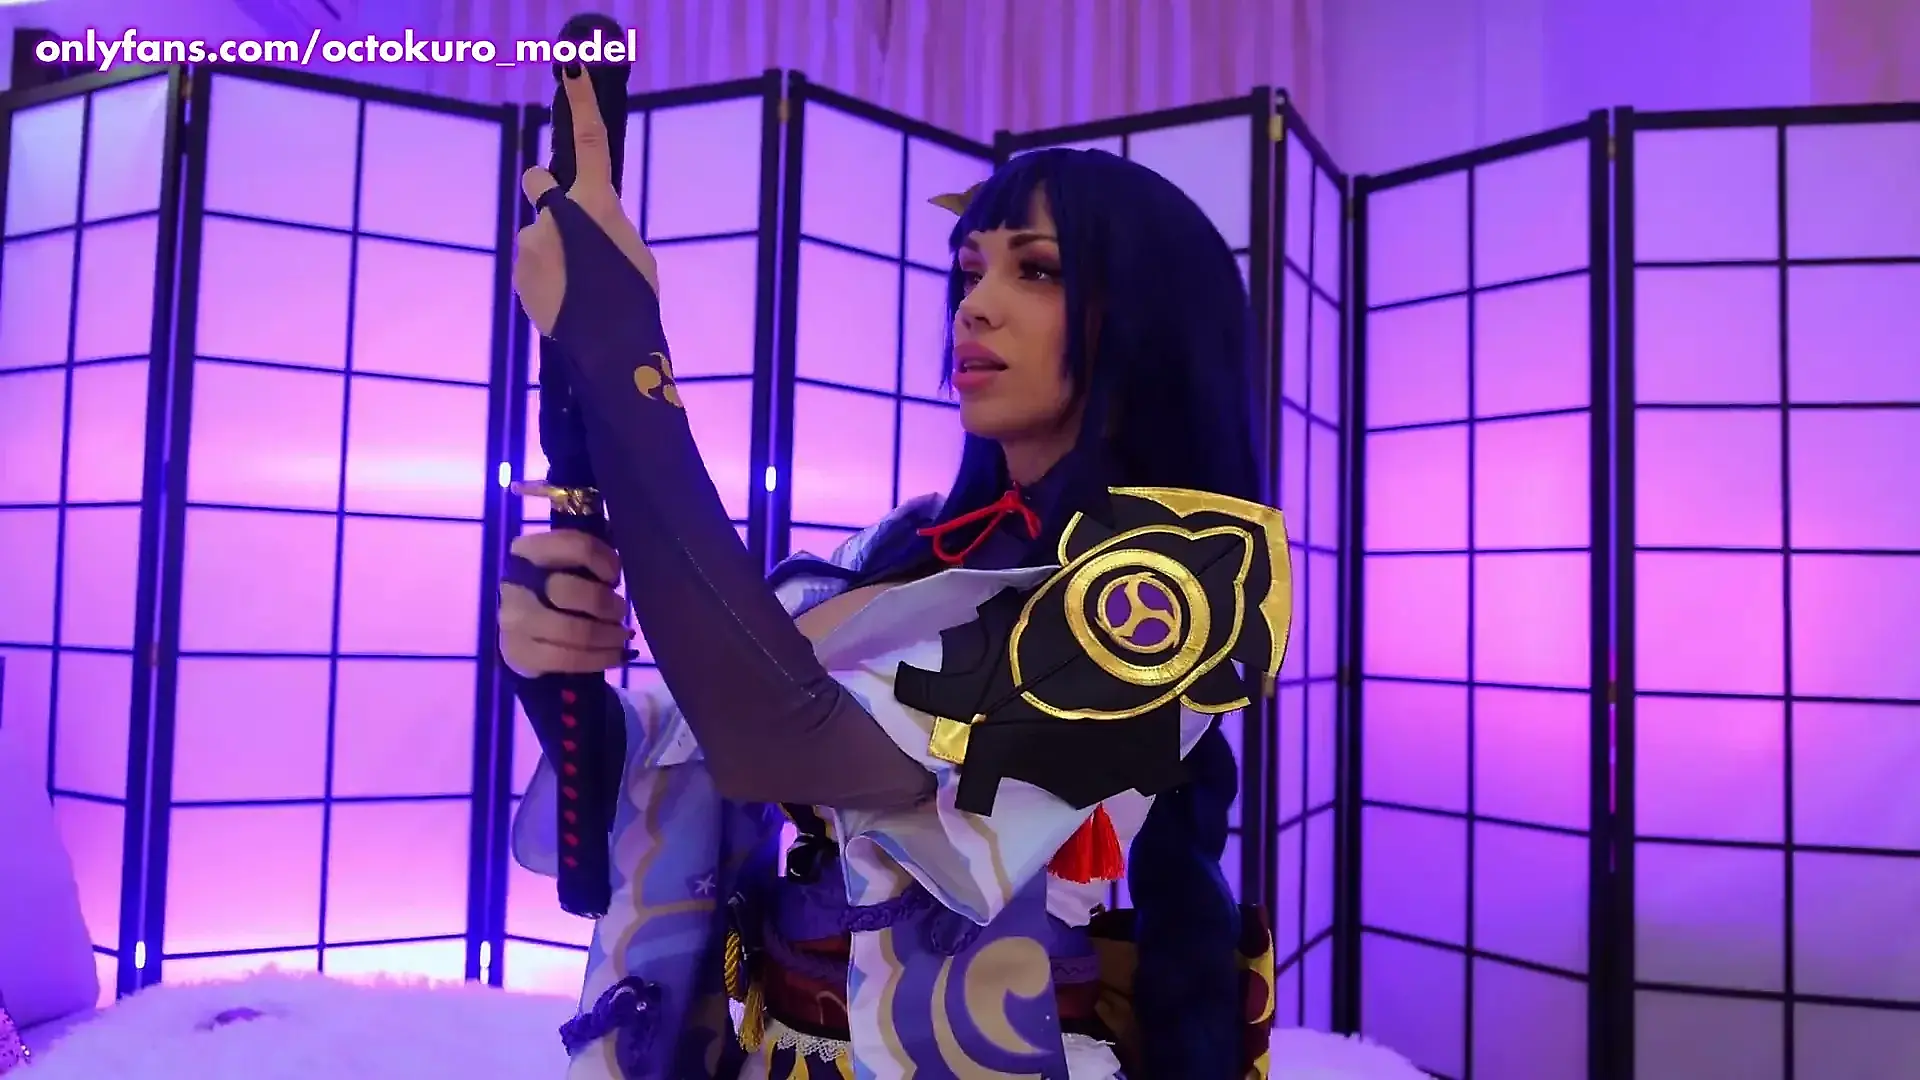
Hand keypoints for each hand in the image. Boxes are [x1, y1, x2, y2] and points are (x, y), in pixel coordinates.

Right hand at [498, 530, 632, 676]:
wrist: (524, 625)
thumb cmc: (559, 586)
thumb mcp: (572, 563)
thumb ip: (593, 559)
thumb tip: (617, 577)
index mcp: (530, 550)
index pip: (576, 547)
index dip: (605, 562)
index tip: (614, 577)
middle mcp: (516, 583)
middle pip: (570, 591)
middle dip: (605, 605)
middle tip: (620, 612)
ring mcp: (514, 621)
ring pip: (573, 631)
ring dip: (608, 636)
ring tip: (621, 636)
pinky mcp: (520, 653)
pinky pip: (568, 660)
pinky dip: (600, 658)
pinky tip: (615, 655)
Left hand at [513, 64, 658, 336]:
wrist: (611, 346)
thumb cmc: (635, 296)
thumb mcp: (633, 251)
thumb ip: (604, 226)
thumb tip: (582, 226)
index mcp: (595, 203)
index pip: (590, 144)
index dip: (581, 104)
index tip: (571, 68)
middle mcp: (555, 215)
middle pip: (542, 191)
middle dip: (550, 203)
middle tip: (575, 239)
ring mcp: (532, 243)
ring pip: (538, 236)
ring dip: (552, 252)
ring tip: (579, 287)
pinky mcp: (519, 273)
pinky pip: (533, 266)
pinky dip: (546, 278)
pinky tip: (568, 302)